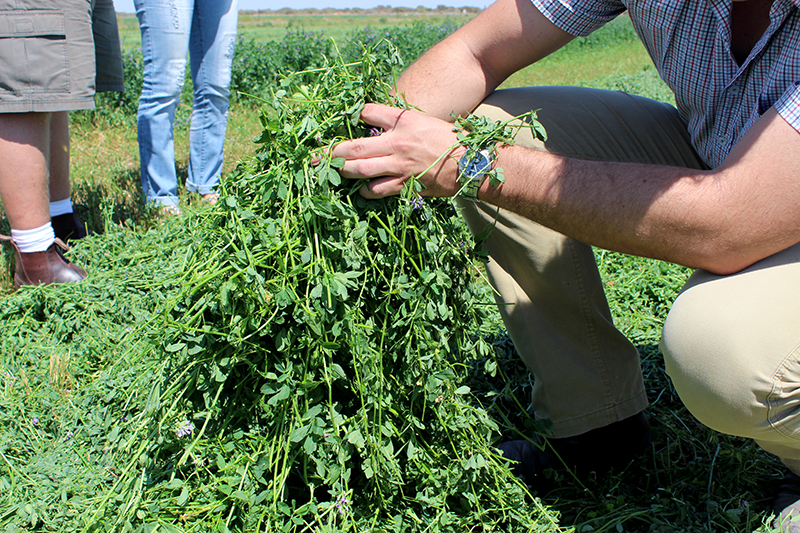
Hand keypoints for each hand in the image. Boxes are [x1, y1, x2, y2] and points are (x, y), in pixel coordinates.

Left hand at [331, 103, 465, 198]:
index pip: (368, 112)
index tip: (345, 119)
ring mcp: (399, 166)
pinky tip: (360, 189)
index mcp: (404, 121)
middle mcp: (397, 142)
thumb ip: (403, 123)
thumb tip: (382, 126)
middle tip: (315, 155)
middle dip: (332, 151)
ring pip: (360, 169)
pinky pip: (377, 190)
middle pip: (354, 146)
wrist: (473, 163)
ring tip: (330, 172)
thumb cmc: (453, 140)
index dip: (354, 115)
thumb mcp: (426, 122)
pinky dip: (365, 190)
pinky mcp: (405, 185)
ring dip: (342, 171)